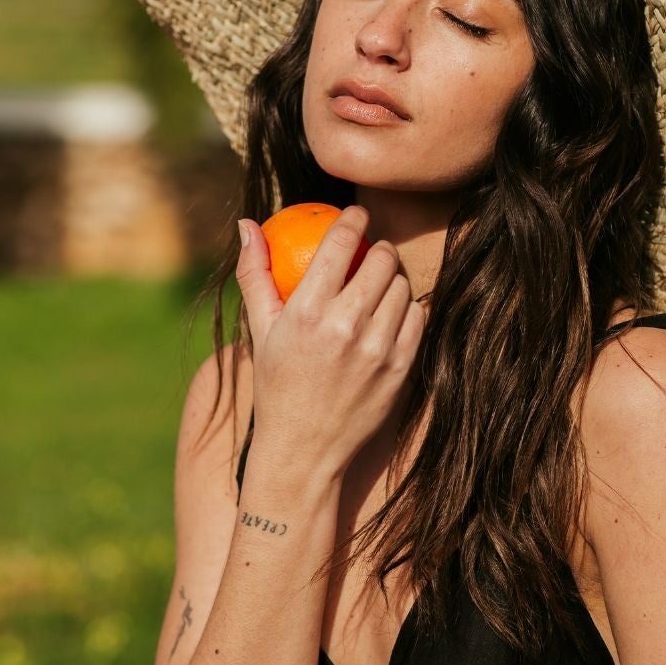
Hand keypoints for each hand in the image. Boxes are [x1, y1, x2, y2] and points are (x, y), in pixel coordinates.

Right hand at [236, 203, 427, 479]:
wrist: (305, 449)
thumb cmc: (277, 384)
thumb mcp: (260, 331)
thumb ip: (255, 273)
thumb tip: (248, 223)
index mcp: (307, 313)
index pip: (340, 244)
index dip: (353, 219)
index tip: (356, 215)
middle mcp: (345, 327)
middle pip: (381, 259)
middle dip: (378, 248)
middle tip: (370, 254)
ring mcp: (378, 349)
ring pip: (402, 286)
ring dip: (392, 279)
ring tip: (378, 287)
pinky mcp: (401, 368)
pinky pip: (417, 316)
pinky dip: (407, 308)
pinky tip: (391, 314)